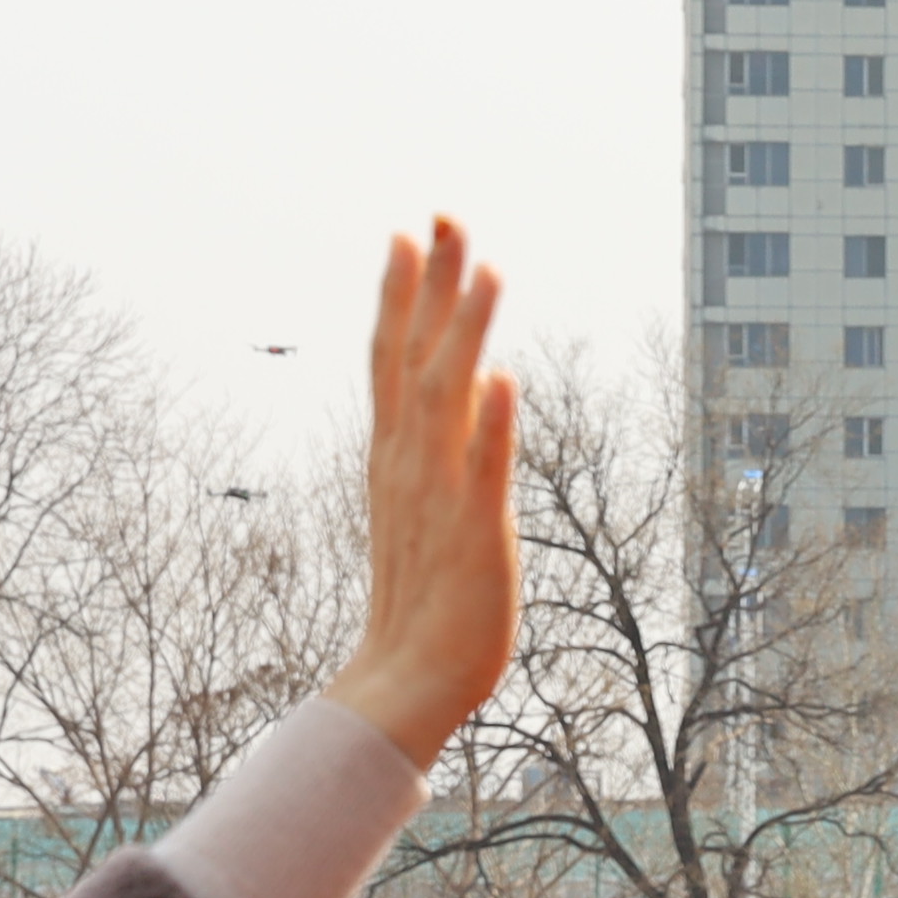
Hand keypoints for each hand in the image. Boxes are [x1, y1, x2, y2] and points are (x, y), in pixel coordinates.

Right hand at [328, 221, 519, 776]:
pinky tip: (504, 379)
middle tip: (444, 216)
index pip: (393, 357)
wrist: (405, 680)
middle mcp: (410, 462)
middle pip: (415, 356)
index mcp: (396, 454)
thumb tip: (470, 387)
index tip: (409, 232)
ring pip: (449, 397)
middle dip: (432, 286)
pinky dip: (492, 425)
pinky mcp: (477, 531)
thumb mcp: (424, 504)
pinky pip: (484, 470)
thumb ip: (438, 447)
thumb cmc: (422, 596)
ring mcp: (440, 494)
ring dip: (466, 334)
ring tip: (488, 271)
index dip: (401, 293)